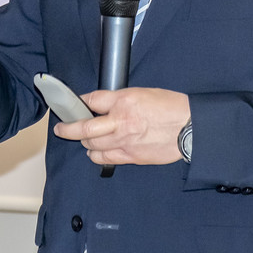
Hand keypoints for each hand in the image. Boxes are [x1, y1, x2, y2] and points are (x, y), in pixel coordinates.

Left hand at [53, 87, 190, 166]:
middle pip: (84, 127)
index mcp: (124, 100)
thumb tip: (104, 105)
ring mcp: (124, 141)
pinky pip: (104, 158)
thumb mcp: (144, 93)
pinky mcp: (130, 156)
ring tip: (83, 139)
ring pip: (91, 145)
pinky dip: (95, 155)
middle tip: (61, 128)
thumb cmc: (171, 108)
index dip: (79, 102)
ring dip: (83, 142)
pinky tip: (95, 152)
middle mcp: (121, 121)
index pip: (92, 100)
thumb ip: (121, 99)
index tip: (74, 104)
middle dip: (68, 128)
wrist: (190, 128)